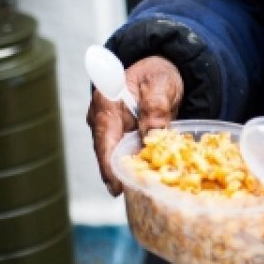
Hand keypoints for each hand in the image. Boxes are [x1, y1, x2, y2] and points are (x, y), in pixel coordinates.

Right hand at [85, 55, 183, 194]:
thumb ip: (155, 107)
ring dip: (130, 170)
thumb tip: (151, 135)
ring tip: (144, 189)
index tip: (117, 186)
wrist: (161, 70)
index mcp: (106, 103)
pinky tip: (149, 175)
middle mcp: (102, 119)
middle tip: (136, 193)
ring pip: (117, 156)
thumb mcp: (161, 85)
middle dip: (120, 173)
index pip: (104, 140)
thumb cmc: (158, 74)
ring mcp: (110, 129)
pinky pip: (127, 154)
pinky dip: (137, 164)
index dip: (109, 165)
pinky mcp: (122, 137)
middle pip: (107, 153)